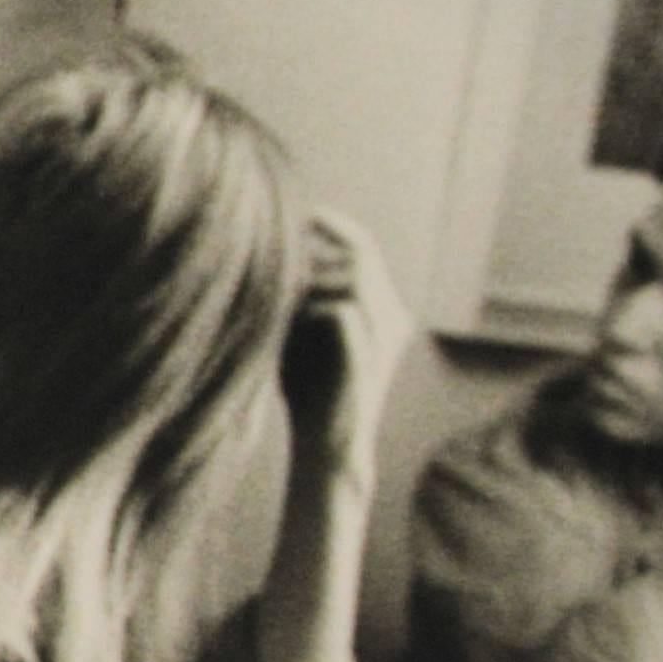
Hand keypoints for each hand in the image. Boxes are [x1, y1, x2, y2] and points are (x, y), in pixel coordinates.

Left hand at [279, 205, 411, 469]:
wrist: (323, 447)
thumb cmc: (308, 390)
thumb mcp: (299, 332)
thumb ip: (297, 293)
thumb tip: (270, 247)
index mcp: (382, 308)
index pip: (364, 247)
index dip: (332, 225)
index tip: (294, 214)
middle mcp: (392, 318)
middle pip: (362, 255)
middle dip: (317, 246)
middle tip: (277, 243)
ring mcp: (384, 339)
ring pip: (352, 279)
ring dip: (308, 279)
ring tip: (275, 293)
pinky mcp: (367, 360)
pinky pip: (340, 311)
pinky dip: (307, 306)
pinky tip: (278, 318)